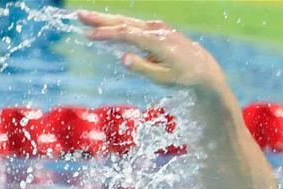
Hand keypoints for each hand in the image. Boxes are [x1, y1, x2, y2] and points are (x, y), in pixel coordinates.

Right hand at [79, 10, 225, 92]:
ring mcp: (156, 27)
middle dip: (100, 19)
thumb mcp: (163, 78)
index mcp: (155, 41)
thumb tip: (122, 58)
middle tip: (79, 15)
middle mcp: (154, 29)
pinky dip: (118, 24)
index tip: (89, 35)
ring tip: (87, 18)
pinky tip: (106, 25)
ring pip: (127, 21)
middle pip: (123, 22)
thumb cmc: (183, 76)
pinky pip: (133, 25)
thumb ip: (142, 68)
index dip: (106, 34)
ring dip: (106, 20)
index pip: (126, 34)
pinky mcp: (157, 29)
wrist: (203, 68)